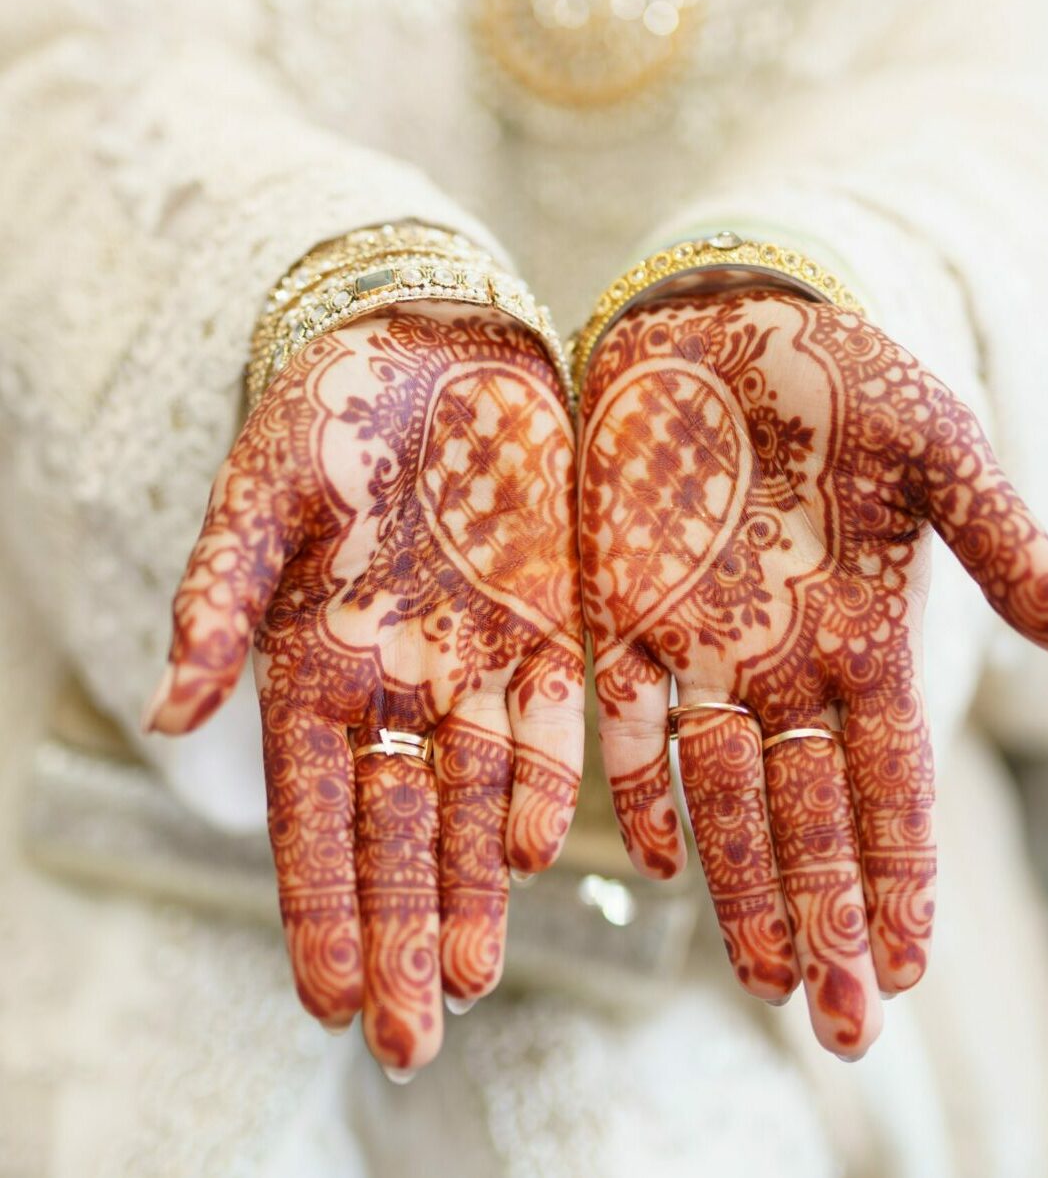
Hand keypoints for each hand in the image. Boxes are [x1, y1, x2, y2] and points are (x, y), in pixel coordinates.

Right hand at [145, 304, 582, 1074]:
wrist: (436, 344)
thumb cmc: (334, 411)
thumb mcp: (261, 493)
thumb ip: (218, 597)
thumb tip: (163, 711)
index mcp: (315, 666)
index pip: (312, 813)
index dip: (318, 903)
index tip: (328, 999)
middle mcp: (398, 686)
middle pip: (398, 832)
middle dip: (401, 931)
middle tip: (409, 1037)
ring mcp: (476, 662)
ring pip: (473, 799)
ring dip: (473, 886)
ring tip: (471, 976)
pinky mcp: (549, 626)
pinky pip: (549, 720)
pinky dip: (541, 781)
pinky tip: (534, 850)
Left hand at [578, 290, 1047, 1056]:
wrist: (722, 320)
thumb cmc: (840, 375)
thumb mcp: (937, 450)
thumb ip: (1001, 544)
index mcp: (868, 637)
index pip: (893, 784)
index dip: (902, 873)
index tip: (913, 964)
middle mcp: (784, 666)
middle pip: (811, 816)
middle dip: (826, 916)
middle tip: (840, 1022)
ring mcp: (701, 649)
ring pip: (726, 795)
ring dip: (744, 885)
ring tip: (765, 979)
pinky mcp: (622, 616)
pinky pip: (631, 724)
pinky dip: (645, 790)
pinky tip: (664, 859)